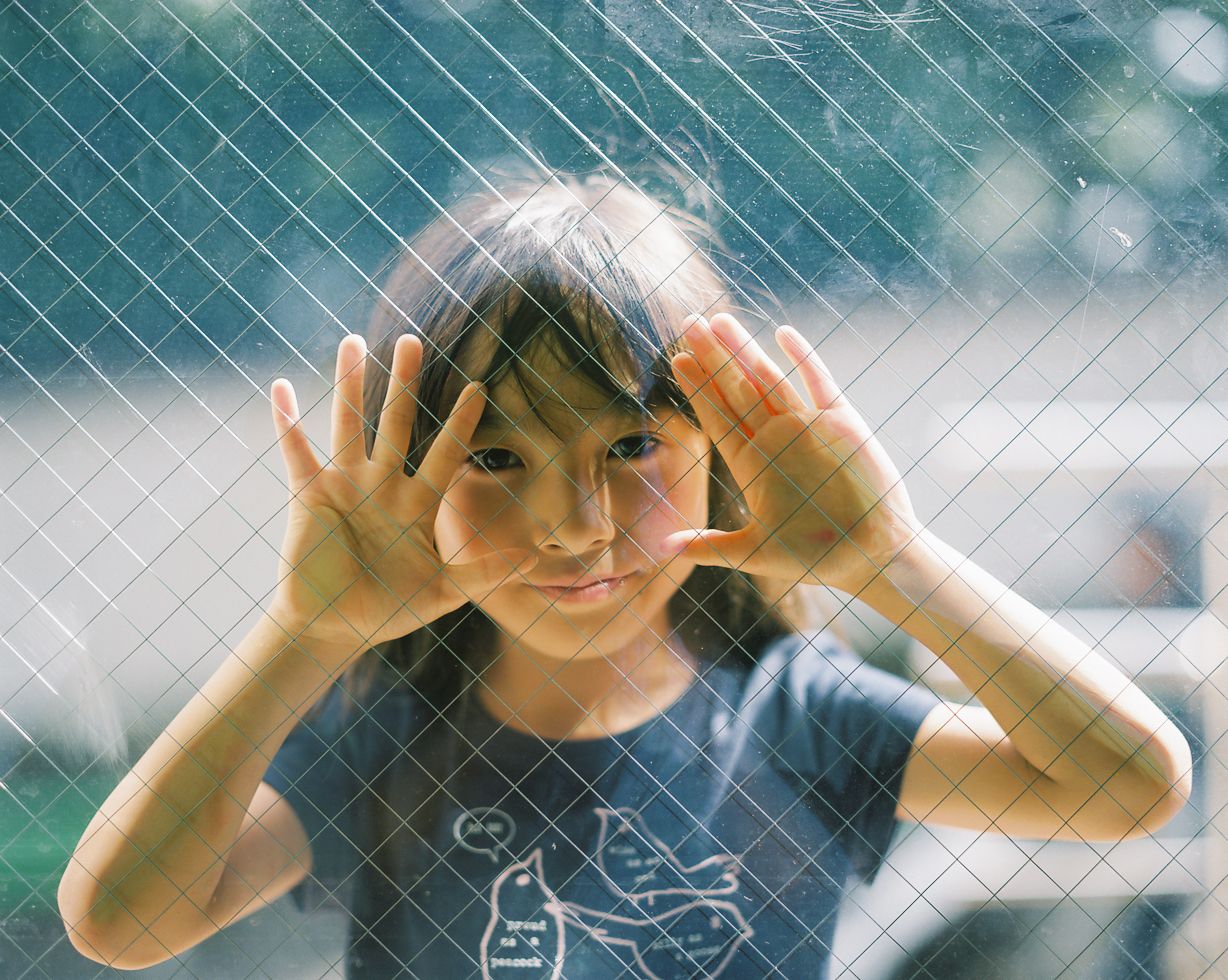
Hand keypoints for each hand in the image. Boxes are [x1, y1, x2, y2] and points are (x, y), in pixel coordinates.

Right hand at [265, 334, 537, 663]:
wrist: (336, 627)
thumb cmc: (392, 609)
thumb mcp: (443, 593)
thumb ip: (484, 575)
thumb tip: (532, 560)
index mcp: (419, 504)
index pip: (445, 455)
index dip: (460, 424)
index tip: (478, 387)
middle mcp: (384, 486)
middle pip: (397, 424)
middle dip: (404, 384)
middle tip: (412, 341)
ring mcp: (346, 486)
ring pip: (349, 426)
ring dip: (349, 385)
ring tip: (353, 342)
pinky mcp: (309, 496)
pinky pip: (297, 452)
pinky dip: (287, 421)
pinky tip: (281, 387)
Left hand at [666, 314, 923, 594]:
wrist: (871, 557)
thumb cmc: (814, 559)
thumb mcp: (754, 553)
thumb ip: (709, 547)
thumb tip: (662, 549)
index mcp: (753, 465)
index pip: (718, 418)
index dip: (698, 390)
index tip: (677, 360)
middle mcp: (776, 441)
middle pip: (737, 391)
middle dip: (714, 358)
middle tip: (689, 323)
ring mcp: (808, 429)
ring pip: (770, 380)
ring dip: (746, 351)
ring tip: (721, 320)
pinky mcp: (842, 425)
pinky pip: (820, 384)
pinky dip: (803, 359)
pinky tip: (782, 333)